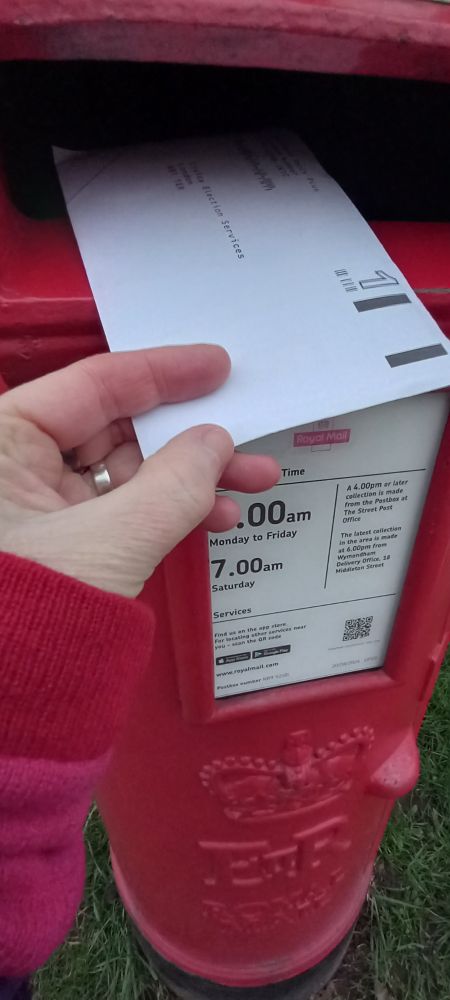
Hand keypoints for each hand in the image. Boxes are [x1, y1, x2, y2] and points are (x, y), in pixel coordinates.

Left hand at [0, 345, 279, 596]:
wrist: (2, 706)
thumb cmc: (30, 615)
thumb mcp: (111, 542)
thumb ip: (175, 485)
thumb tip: (217, 442)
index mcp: (2, 439)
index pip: (93, 385)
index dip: (163, 373)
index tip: (218, 367)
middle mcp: (12, 464)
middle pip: (114, 429)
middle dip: (188, 437)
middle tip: (249, 441)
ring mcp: (33, 506)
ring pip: (122, 473)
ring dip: (188, 478)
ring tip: (252, 484)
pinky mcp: (54, 542)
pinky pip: (116, 511)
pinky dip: (164, 512)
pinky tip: (213, 517)